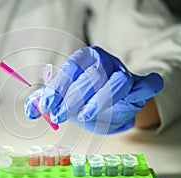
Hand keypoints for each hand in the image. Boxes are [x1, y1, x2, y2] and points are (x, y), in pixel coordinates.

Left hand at [24, 46, 163, 133]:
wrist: (107, 103)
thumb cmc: (81, 98)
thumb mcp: (61, 98)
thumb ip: (44, 101)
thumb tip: (31, 111)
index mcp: (84, 58)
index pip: (71, 68)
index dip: (58, 87)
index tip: (47, 106)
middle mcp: (105, 61)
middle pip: (93, 75)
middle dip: (73, 98)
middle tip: (58, 116)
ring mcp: (125, 72)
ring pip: (119, 81)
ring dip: (101, 101)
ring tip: (84, 116)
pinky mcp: (141, 85)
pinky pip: (149, 84)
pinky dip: (143, 91)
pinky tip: (131, 103)